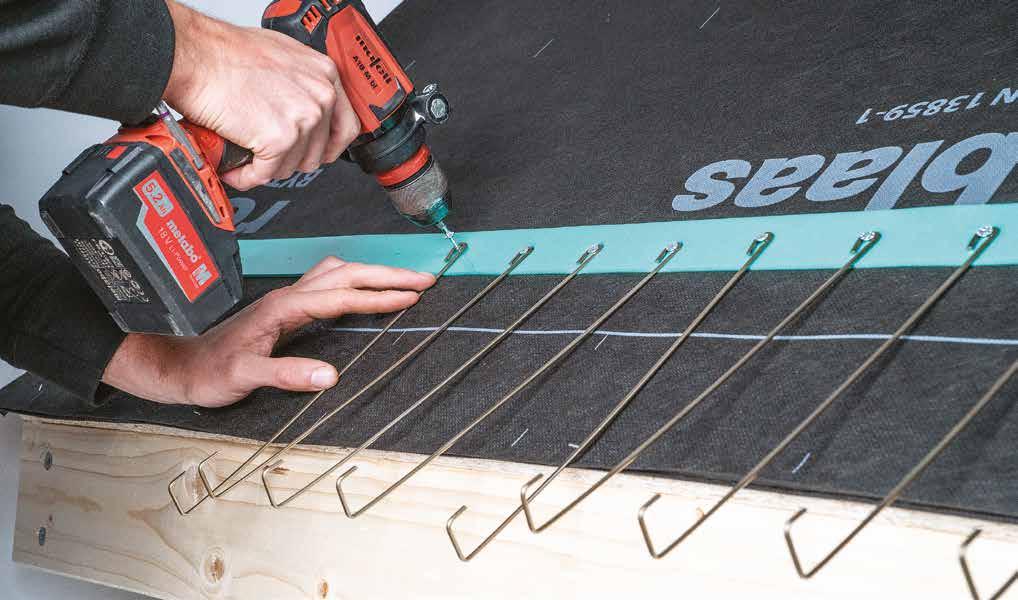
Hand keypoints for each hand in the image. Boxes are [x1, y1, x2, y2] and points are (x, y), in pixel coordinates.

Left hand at [102, 258, 434, 406]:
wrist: (182, 368)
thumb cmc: (210, 373)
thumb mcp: (245, 377)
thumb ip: (286, 374)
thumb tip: (331, 376)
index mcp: (283, 307)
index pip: (341, 295)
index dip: (378, 295)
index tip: (412, 295)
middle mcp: (288, 297)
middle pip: (346, 273)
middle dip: (387, 274)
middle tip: (424, 278)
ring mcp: (287, 300)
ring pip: (337, 273)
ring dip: (372, 273)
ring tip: (404, 281)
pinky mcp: (287, 309)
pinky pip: (329, 285)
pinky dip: (355, 283)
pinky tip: (365, 292)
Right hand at [162, 1, 358, 189]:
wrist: (196, 56)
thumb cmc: (226, 53)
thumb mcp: (282, 57)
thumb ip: (301, 83)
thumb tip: (301, 105)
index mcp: (324, 75)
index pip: (346, 127)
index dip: (329, 147)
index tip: (318, 154)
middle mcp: (320, 96)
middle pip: (317, 152)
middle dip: (290, 158)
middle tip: (268, 152)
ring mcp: (302, 119)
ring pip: (292, 166)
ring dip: (267, 167)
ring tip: (247, 155)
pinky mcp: (279, 139)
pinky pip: (266, 174)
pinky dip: (246, 176)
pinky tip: (235, 168)